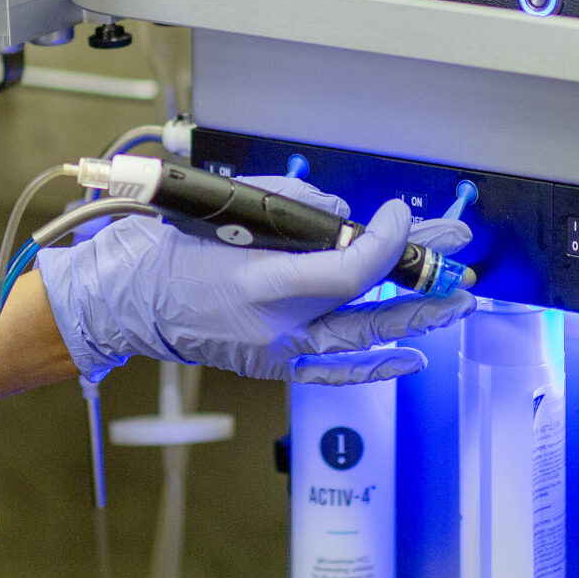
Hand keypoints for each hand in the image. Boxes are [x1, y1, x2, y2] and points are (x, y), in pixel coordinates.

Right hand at [34, 178, 473, 384]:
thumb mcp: (219, 209)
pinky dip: (377, 366)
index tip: (399, 213)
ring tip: (455, 301)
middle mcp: (275, 326)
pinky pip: (334, 371)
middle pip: (369, 309)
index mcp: (260, 283)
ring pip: (362, 342)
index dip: (387, 241)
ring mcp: (276, 352)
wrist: (120, 303)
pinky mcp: (272, 365)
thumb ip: (286, 206)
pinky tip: (413, 357)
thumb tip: (338, 214)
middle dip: (421, 281)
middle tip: (458, 260)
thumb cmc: (157, 251)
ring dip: (415, 318)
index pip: (350, 271)